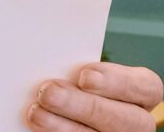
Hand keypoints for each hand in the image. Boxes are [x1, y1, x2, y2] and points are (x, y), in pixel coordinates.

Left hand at [26, 62, 163, 130]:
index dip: (117, 82)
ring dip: (63, 127)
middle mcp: (135, 122)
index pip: (146, 87)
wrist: (68, 107)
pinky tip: (38, 127)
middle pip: (123, 119)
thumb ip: (76, 68)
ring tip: (36, 112)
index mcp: (139, 95)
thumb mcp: (81, 71)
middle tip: (49, 92)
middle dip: (83, 105)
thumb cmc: (74, 82)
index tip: (85, 76)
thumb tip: (50, 58)